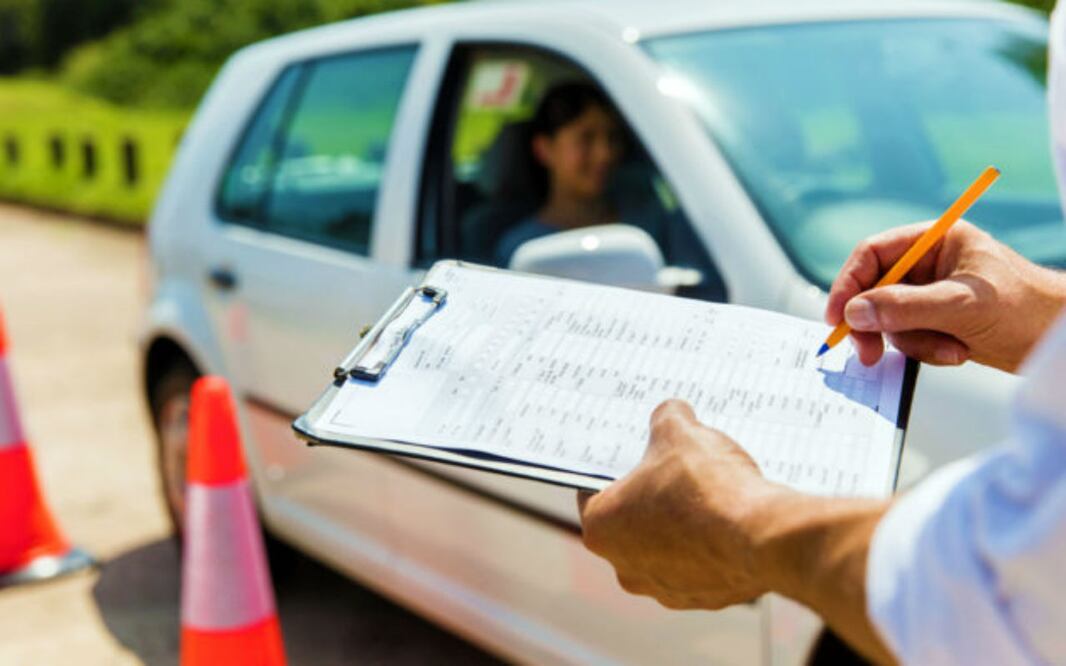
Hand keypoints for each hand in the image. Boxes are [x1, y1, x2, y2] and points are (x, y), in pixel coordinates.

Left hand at [577, 400, 894, 662]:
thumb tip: (672, 413)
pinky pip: (702, 564)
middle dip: (652, 495)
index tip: (636, 455)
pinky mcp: (704, 598)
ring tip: (710, 493)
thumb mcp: (680, 432)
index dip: (616, 468)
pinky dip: (712, 545)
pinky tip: (730, 519)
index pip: (594, 491)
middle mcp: (625, 567)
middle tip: (676, 469)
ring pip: (668, 546)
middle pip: (632, 521)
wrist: (762, 537)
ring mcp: (665, 589)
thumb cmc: (706, 487)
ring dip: (683, 524)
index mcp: (601, 528)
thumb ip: (667, 418)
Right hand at [826, 221, 1065, 371]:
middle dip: (877, 323)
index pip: (873, 254)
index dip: (849, 284)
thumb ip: (904, 307)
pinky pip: (909, 338)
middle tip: (868, 353)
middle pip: (875, 290)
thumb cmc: (1026, 309)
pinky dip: (927, 350)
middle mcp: (930, 264)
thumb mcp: (960, 306)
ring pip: (891, 320)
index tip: (837, 317)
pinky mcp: (938, 321)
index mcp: (936, 241)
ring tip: (949, 349)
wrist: (1059, 340)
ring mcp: (932, 294)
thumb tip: (855, 313)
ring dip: (913, 341)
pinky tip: (958, 352)